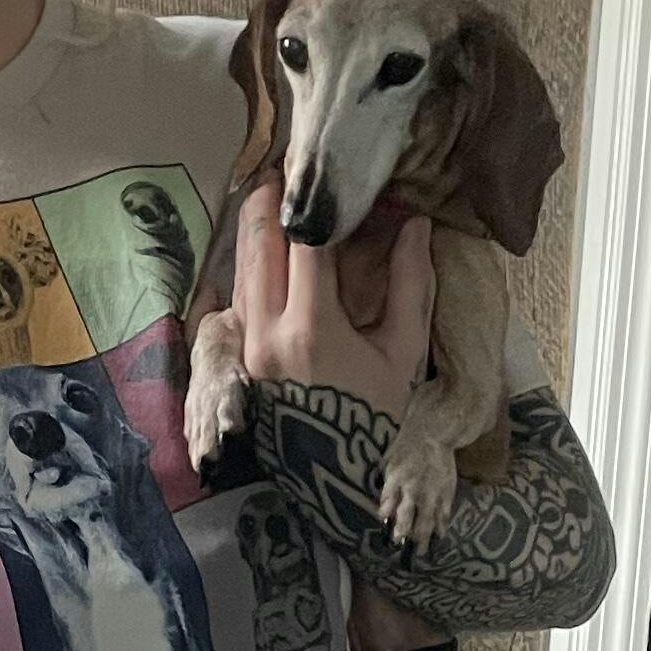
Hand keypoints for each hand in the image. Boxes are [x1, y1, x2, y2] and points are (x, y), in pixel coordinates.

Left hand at [232, 182, 435, 423]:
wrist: (337, 482)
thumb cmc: (378, 419)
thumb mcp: (403, 354)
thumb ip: (409, 284)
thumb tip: (414, 223)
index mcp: (312, 329)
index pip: (306, 243)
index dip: (315, 200)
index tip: (324, 170)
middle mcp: (267, 333)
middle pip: (258, 246)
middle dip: (269, 202)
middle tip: (284, 169)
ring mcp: (246, 348)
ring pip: (241, 271)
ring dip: (255, 230)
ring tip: (271, 197)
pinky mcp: (239, 359)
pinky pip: (236, 299)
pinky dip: (249, 267)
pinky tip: (264, 250)